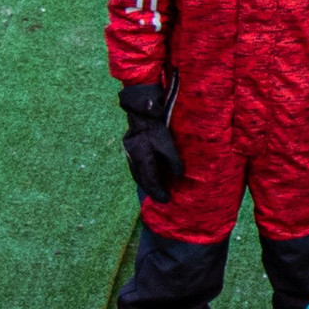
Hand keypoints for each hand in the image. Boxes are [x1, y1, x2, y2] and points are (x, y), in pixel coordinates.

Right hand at [118, 83, 182, 203]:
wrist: (140, 109)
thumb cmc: (155, 125)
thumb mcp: (166, 142)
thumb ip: (172, 160)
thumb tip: (179, 176)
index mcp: (142, 157)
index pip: (150, 179)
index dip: (158, 191)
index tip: (166, 200)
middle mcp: (133, 157)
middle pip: (141, 179)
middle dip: (151, 190)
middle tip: (160, 198)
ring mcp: (129, 152)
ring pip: (136, 173)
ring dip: (145, 183)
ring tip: (154, 191)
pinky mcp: (129, 147)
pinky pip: (135, 166)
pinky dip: (141, 174)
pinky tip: (146, 176)